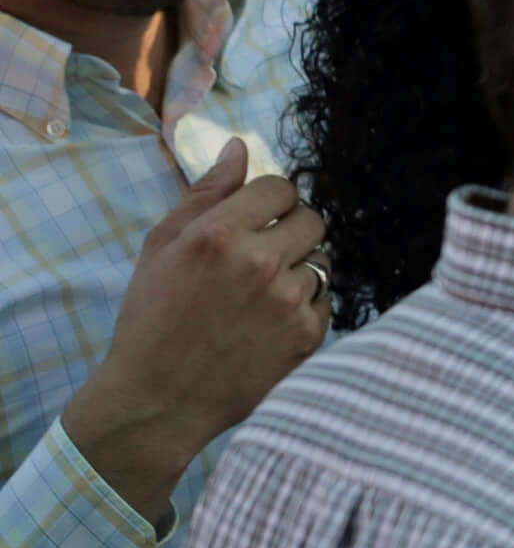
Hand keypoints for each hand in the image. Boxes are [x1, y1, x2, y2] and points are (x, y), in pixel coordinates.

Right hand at [62, 144, 328, 526]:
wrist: (157, 399)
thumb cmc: (152, 318)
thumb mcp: (162, 248)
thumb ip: (205, 194)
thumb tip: (240, 148)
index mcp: (219, 236)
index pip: (281, 187)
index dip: (271, 201)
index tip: (257, 218)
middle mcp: (259, 264)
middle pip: (313, 219)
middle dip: (291, 230)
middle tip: (263, 254)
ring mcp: (288, 301)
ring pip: (322, 260)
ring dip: (299, 269)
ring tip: (261, 293)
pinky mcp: (308, 336)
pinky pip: (326, 299)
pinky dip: (305, 305)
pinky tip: (269, 321)